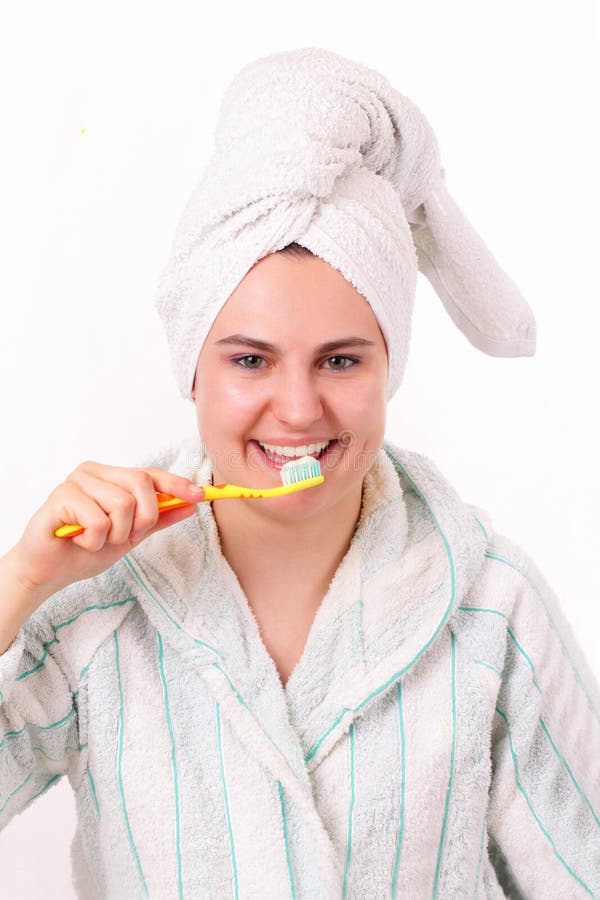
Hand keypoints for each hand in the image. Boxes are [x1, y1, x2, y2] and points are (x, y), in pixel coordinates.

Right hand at [8, 460, 204, 598]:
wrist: (48, 572)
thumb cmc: (85, 549)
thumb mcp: (130, 536)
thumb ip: (158, 519)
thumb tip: (190, 504)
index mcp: (111, 476)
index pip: (150, 474)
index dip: (176, 484)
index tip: (200, 495)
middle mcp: (95, 472)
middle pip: (141, 484)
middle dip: (142, 519)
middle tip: (123, 537)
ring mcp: (77, 481)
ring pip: (123, 505)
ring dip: (115, 535)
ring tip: (95, 540)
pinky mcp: (61, 496)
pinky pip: (99, 521)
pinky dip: (95, 541)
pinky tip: (79, 541)